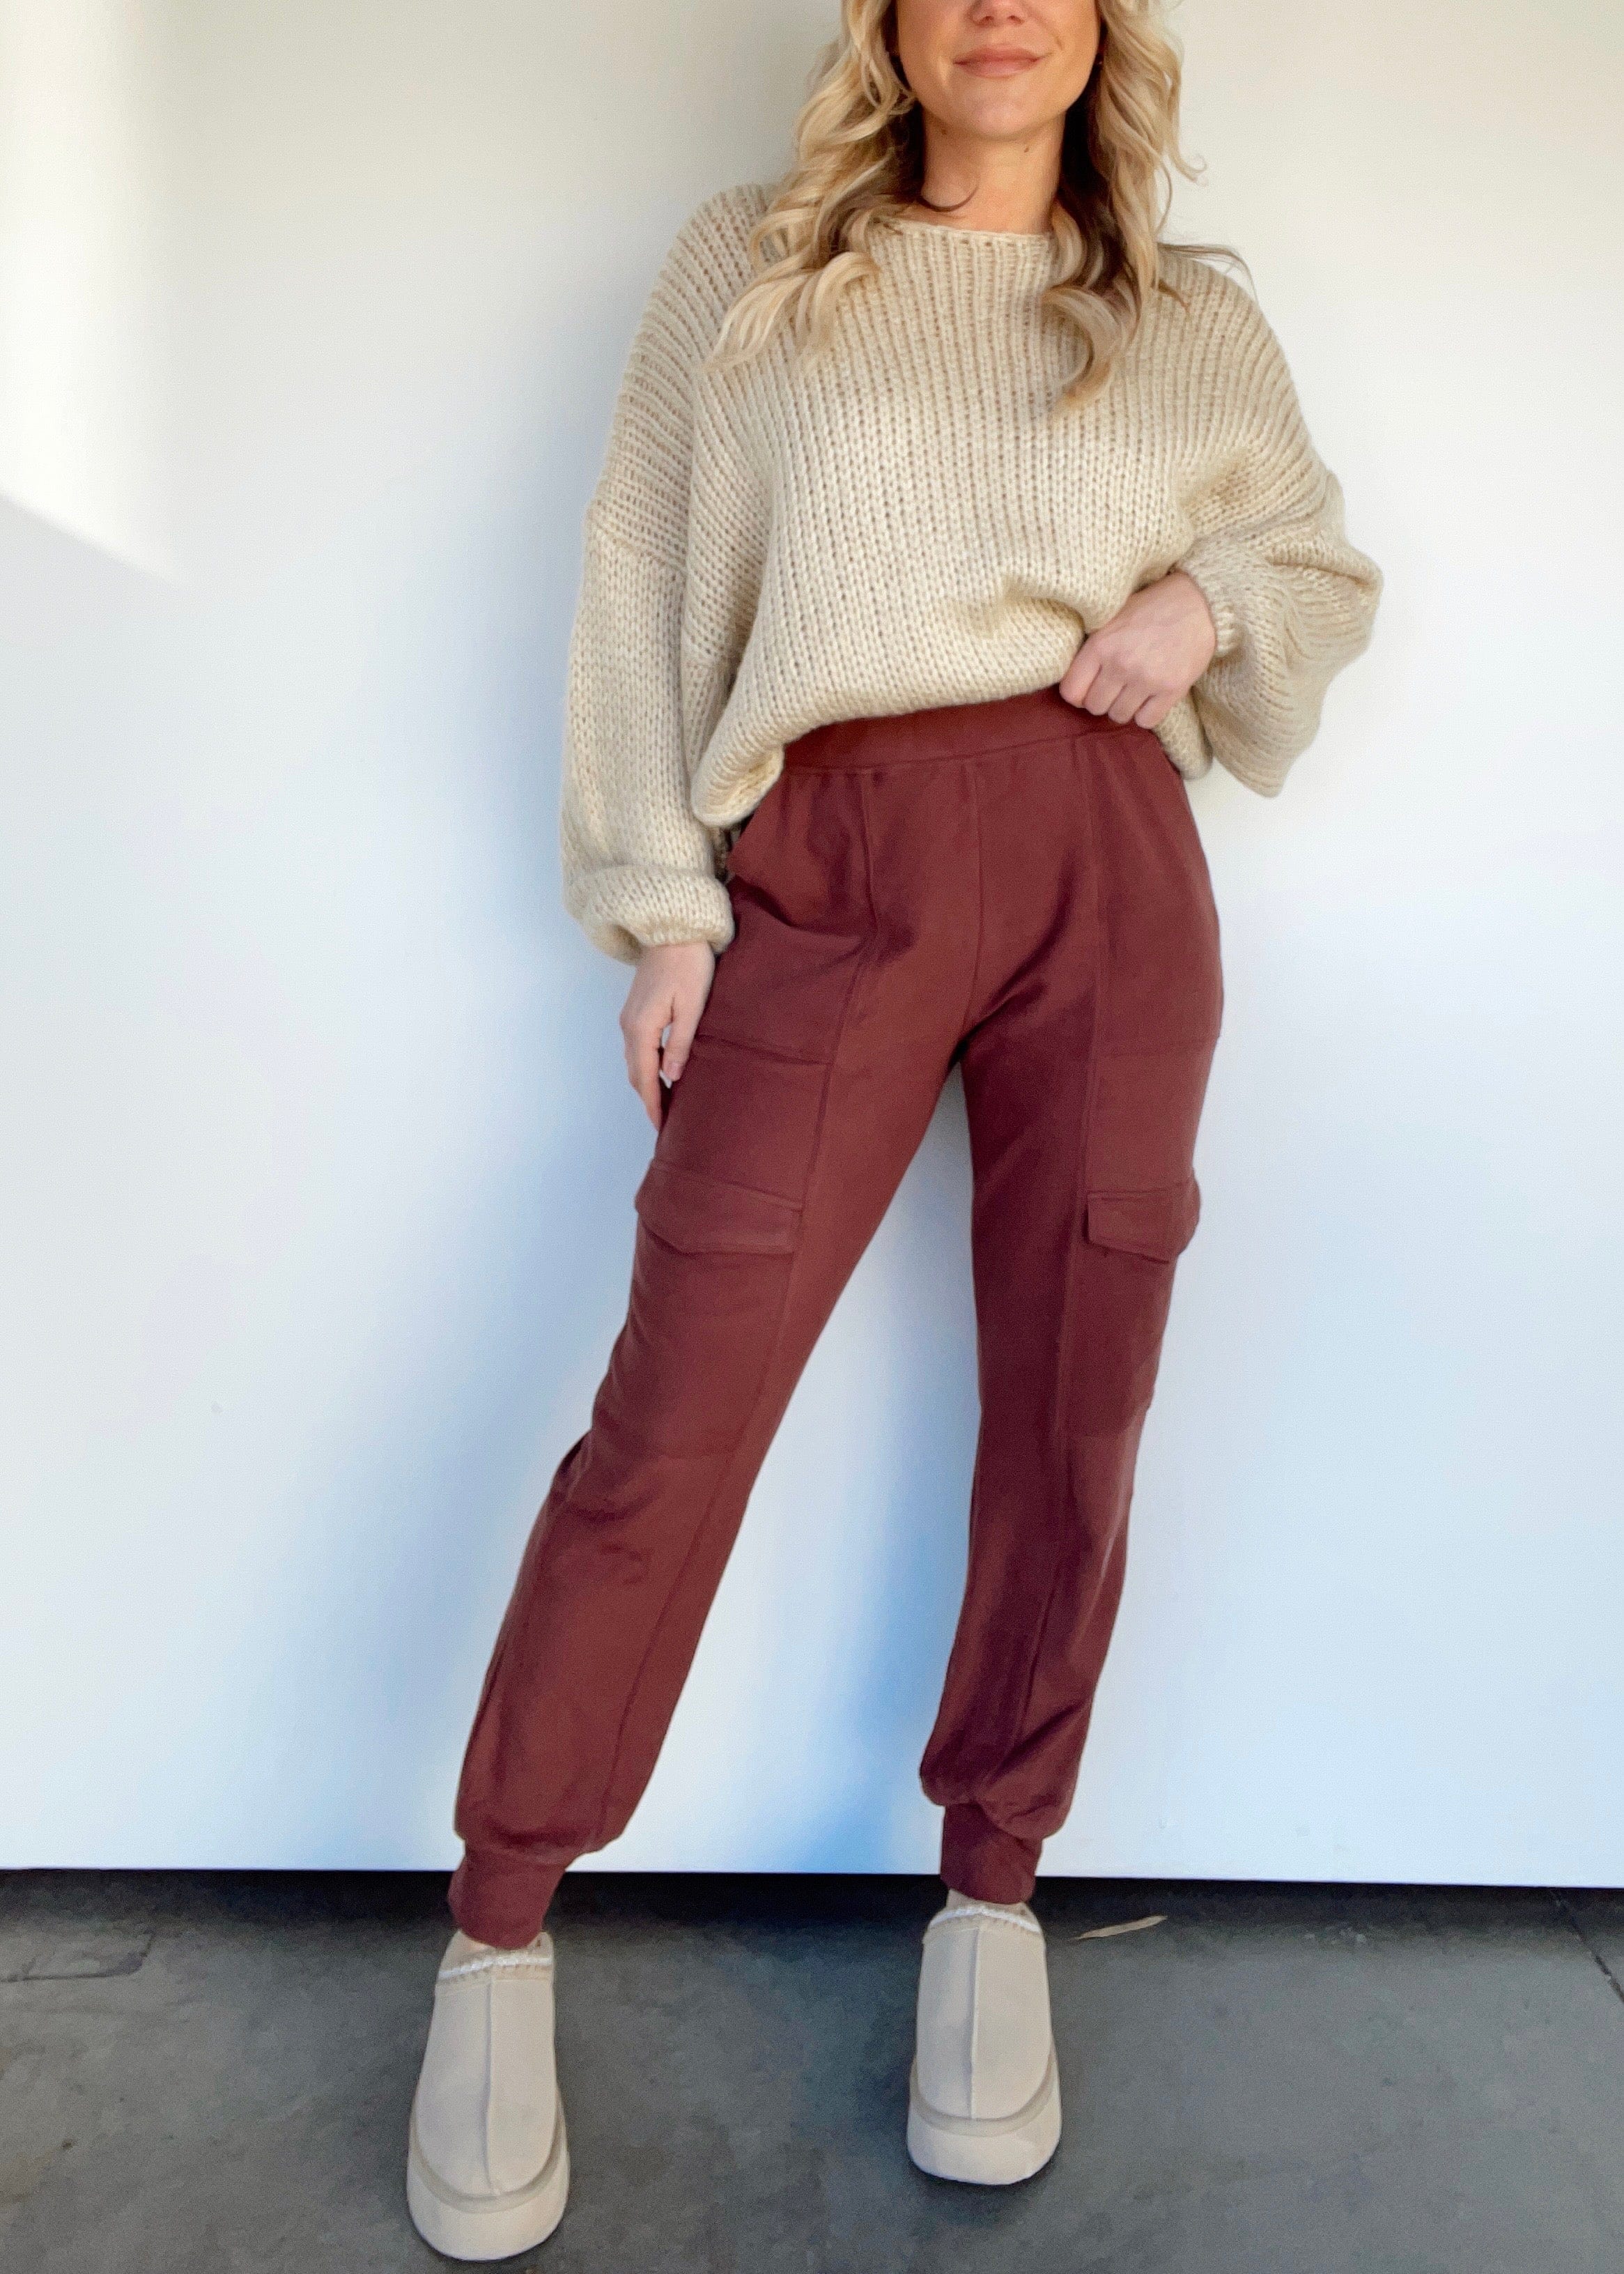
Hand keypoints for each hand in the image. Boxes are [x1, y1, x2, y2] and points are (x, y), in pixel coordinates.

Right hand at [619, 940, 715, 1129]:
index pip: (645, 1077)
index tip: (661, 1127)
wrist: (673, 928)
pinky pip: (638, 1047)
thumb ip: (681, 1044)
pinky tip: (663, 1073)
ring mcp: (630, 1016)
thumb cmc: (688, 964)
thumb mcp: (692, 1006)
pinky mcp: (637, 1009)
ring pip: (636, 1061)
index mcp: (642, 1027)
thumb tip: (672, 1077)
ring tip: (666, 1104)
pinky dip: (647, 1066)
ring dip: (648, 1084)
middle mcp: (629, 1025)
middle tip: (665, 1123)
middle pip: (636, 1073)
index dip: (653, 1104)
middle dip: (649, 1100)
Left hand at [1058, 569, 1216, 729]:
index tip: (1089, 687)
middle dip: (1103, 700)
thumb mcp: (1113, 617)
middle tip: (1116, 687)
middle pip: (1095, 707)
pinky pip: (1145, 722)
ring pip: (1119, 716)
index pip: (1071, 692)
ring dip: (1124, 707)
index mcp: (1101, 644)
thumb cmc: (1152, 608)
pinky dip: (1146, 714)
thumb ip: (1093, 647)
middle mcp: (1121, 664)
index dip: (1078, 694)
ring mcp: (1147, 679)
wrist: (1199, 602)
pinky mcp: (1171, 689)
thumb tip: (1074, 678)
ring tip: (1134, 690)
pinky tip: (1150, 697)